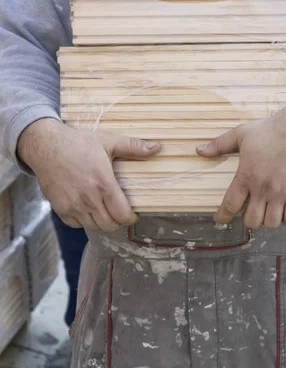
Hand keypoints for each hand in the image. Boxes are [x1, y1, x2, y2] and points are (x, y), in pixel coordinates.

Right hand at [17, 119, 159, 232]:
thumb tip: (157, 147)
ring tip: (105, 209)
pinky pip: (77, 224)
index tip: (134, 213)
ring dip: (102, 221)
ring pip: (93, 227)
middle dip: (118, 221)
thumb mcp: (108, 141)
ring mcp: (72, 205)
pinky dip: (84, 220)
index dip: (131, 217)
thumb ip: (133, 147)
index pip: (122, 215)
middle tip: (120, 211)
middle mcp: (88, 198)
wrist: (46, 146)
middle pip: (109, 225)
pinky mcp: (60, 208)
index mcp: (103, 183)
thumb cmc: (78, 142)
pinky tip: (88, 207)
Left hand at [197, 104, 285, 228]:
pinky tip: (284, 210)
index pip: (230, 204)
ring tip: (267, 211)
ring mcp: (281, 193)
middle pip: (252, 221)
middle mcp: (262, 189)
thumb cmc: (269, 131)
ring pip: (271, 222)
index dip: (223, 216)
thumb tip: (199, 150)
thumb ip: (220, 144)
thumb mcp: (241, 134)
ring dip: (268, 220)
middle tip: (251, 211)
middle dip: (249, 220)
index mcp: (246, 176)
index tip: (220, 219)